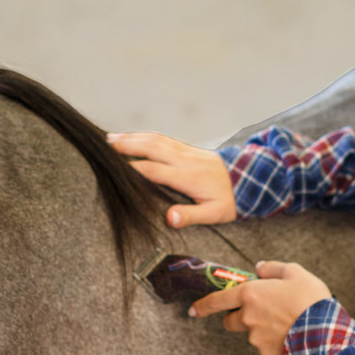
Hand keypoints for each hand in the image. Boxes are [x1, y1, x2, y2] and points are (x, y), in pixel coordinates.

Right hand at [106, 132, 235, 226]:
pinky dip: (144, 136)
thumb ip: (192, 215)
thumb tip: (170, 218)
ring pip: (154, 139)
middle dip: (126, 145)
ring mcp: (185, 150)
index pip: (154, 170)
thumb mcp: (216, 213)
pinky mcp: (187, 147)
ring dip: (132, 137)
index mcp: (188, 177)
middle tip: (104, 146)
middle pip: (151, 147)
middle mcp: (184, 159)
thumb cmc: (230, 199)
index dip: (132, 169)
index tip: (113, 170)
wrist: (250, 178)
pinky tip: (132, 137)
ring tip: (110, 138)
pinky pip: (162, 138)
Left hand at [189, 261, 332, 354]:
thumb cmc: (310, 299)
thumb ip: (272, 268)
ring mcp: (256, 337)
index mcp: (250, 294)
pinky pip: (266, 346)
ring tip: (286, 322)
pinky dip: (274, 342)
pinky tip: (290, 335)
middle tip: (259, 313)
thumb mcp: (295, 272)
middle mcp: (247, 317)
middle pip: (231, 321)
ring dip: (261, 329)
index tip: (193, 310)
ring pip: (251, 333)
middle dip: (237, 318)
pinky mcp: (267, 353)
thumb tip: (259, 268)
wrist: (326, 332)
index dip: (203, 305)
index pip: (217, 300)